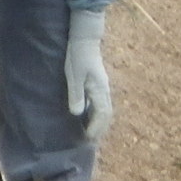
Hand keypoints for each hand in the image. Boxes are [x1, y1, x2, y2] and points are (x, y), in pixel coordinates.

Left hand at [65, 9, 112, 141]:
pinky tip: (86, 115)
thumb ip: (76, 94)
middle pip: (106, 114)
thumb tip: (77, 114)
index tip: (88, 139)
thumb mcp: (74, 76)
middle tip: (90, 140)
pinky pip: (99, 102)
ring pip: (104, 108)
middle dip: (100, 128)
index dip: (96, 128)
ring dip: (98, 121)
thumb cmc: (77, 56)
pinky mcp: (96, 83)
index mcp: (100, 90)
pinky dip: (95, 112)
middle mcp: (104, 90)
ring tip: (89, 132)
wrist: (83, 39)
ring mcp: (101, 86)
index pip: (102, 114)